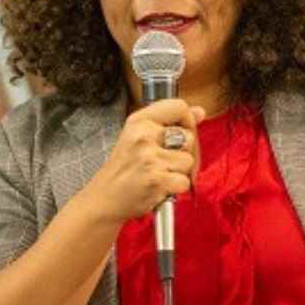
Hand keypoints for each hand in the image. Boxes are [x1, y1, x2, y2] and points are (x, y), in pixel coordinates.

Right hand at [81, 99, 204, 224]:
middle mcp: (143, 136)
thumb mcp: (139, 136)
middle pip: (189, 136)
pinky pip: (185, 181)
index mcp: (139, 121)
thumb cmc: (123, 168)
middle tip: (165, 161)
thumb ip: (170, 122)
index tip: (181, 132)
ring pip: (189, 161)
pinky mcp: (157, 180)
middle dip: (183, 151)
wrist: (104, 198)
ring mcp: (150, 158)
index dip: (188, 120)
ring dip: (179, 172)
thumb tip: (200, 112)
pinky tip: (160, 186)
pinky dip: (176, 188)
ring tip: (160, 174)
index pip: (179, 107)